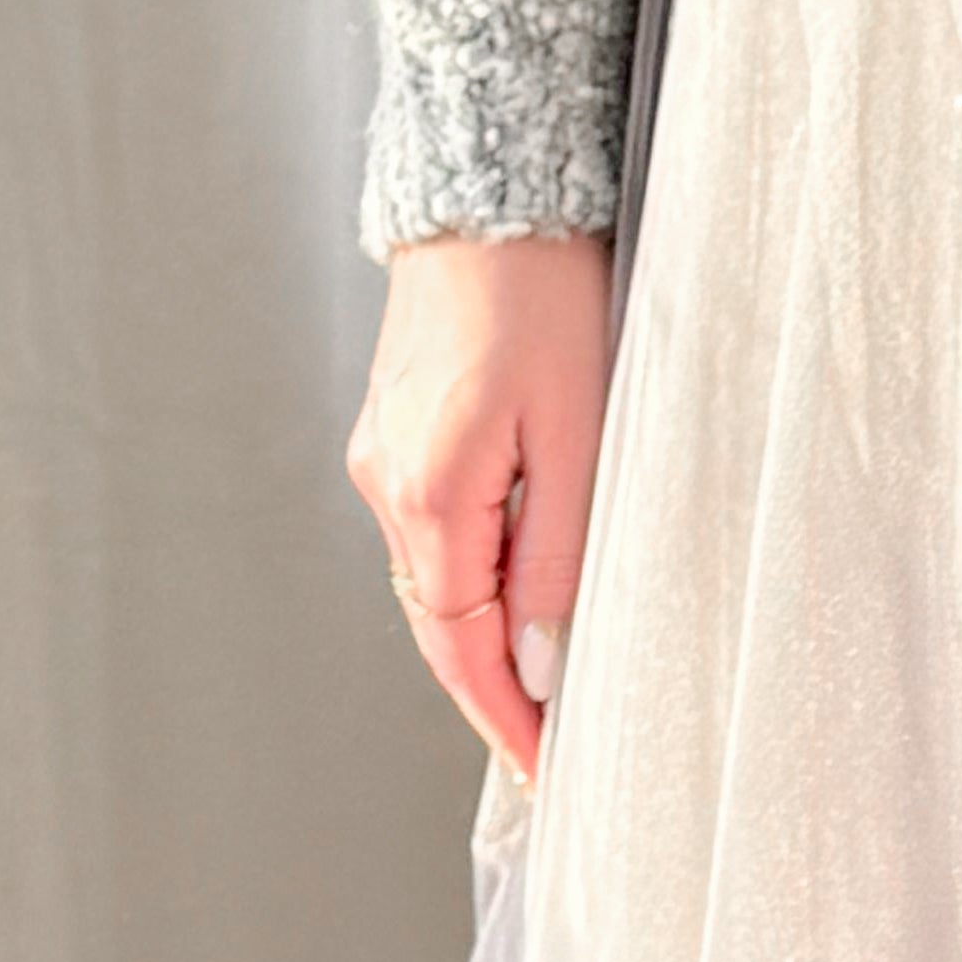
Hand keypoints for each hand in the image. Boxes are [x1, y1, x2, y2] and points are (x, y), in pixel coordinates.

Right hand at [344, 231, 611, 781]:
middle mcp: (388, 482)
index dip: (504, 719)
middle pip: (440, 626)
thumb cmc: (542, 290)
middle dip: (492, 695)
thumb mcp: (577, 433)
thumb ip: (558, 554)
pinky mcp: (399, 427)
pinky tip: (511, 597)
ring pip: (435, 582)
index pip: (462, 648)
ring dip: (482, 639)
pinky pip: (433, 532)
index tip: (543, 771)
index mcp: (428, 494)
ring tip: (541, 692)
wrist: (492, 189)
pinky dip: (470, 580)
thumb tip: (545, 656)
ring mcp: (384, 454)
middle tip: (546, 754)